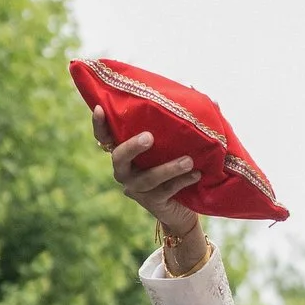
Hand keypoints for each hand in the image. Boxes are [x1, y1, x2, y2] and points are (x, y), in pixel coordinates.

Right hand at [92, 110, 210, 273]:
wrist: (183, 210)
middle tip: (149, 137)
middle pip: (119, 157)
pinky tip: (196, 175)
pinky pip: (165, 191)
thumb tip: (204, 94)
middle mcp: (125, 171)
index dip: (99, 125)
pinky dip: (182, 181)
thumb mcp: (176, 144)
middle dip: (133, 146)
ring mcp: (136, 188)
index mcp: (125, 152)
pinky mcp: (152, 203)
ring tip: (188, 161)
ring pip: (148, 177)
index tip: (100, 108)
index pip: (105, 137)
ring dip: (169, 168)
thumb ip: (183, 121)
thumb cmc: (177, 167)